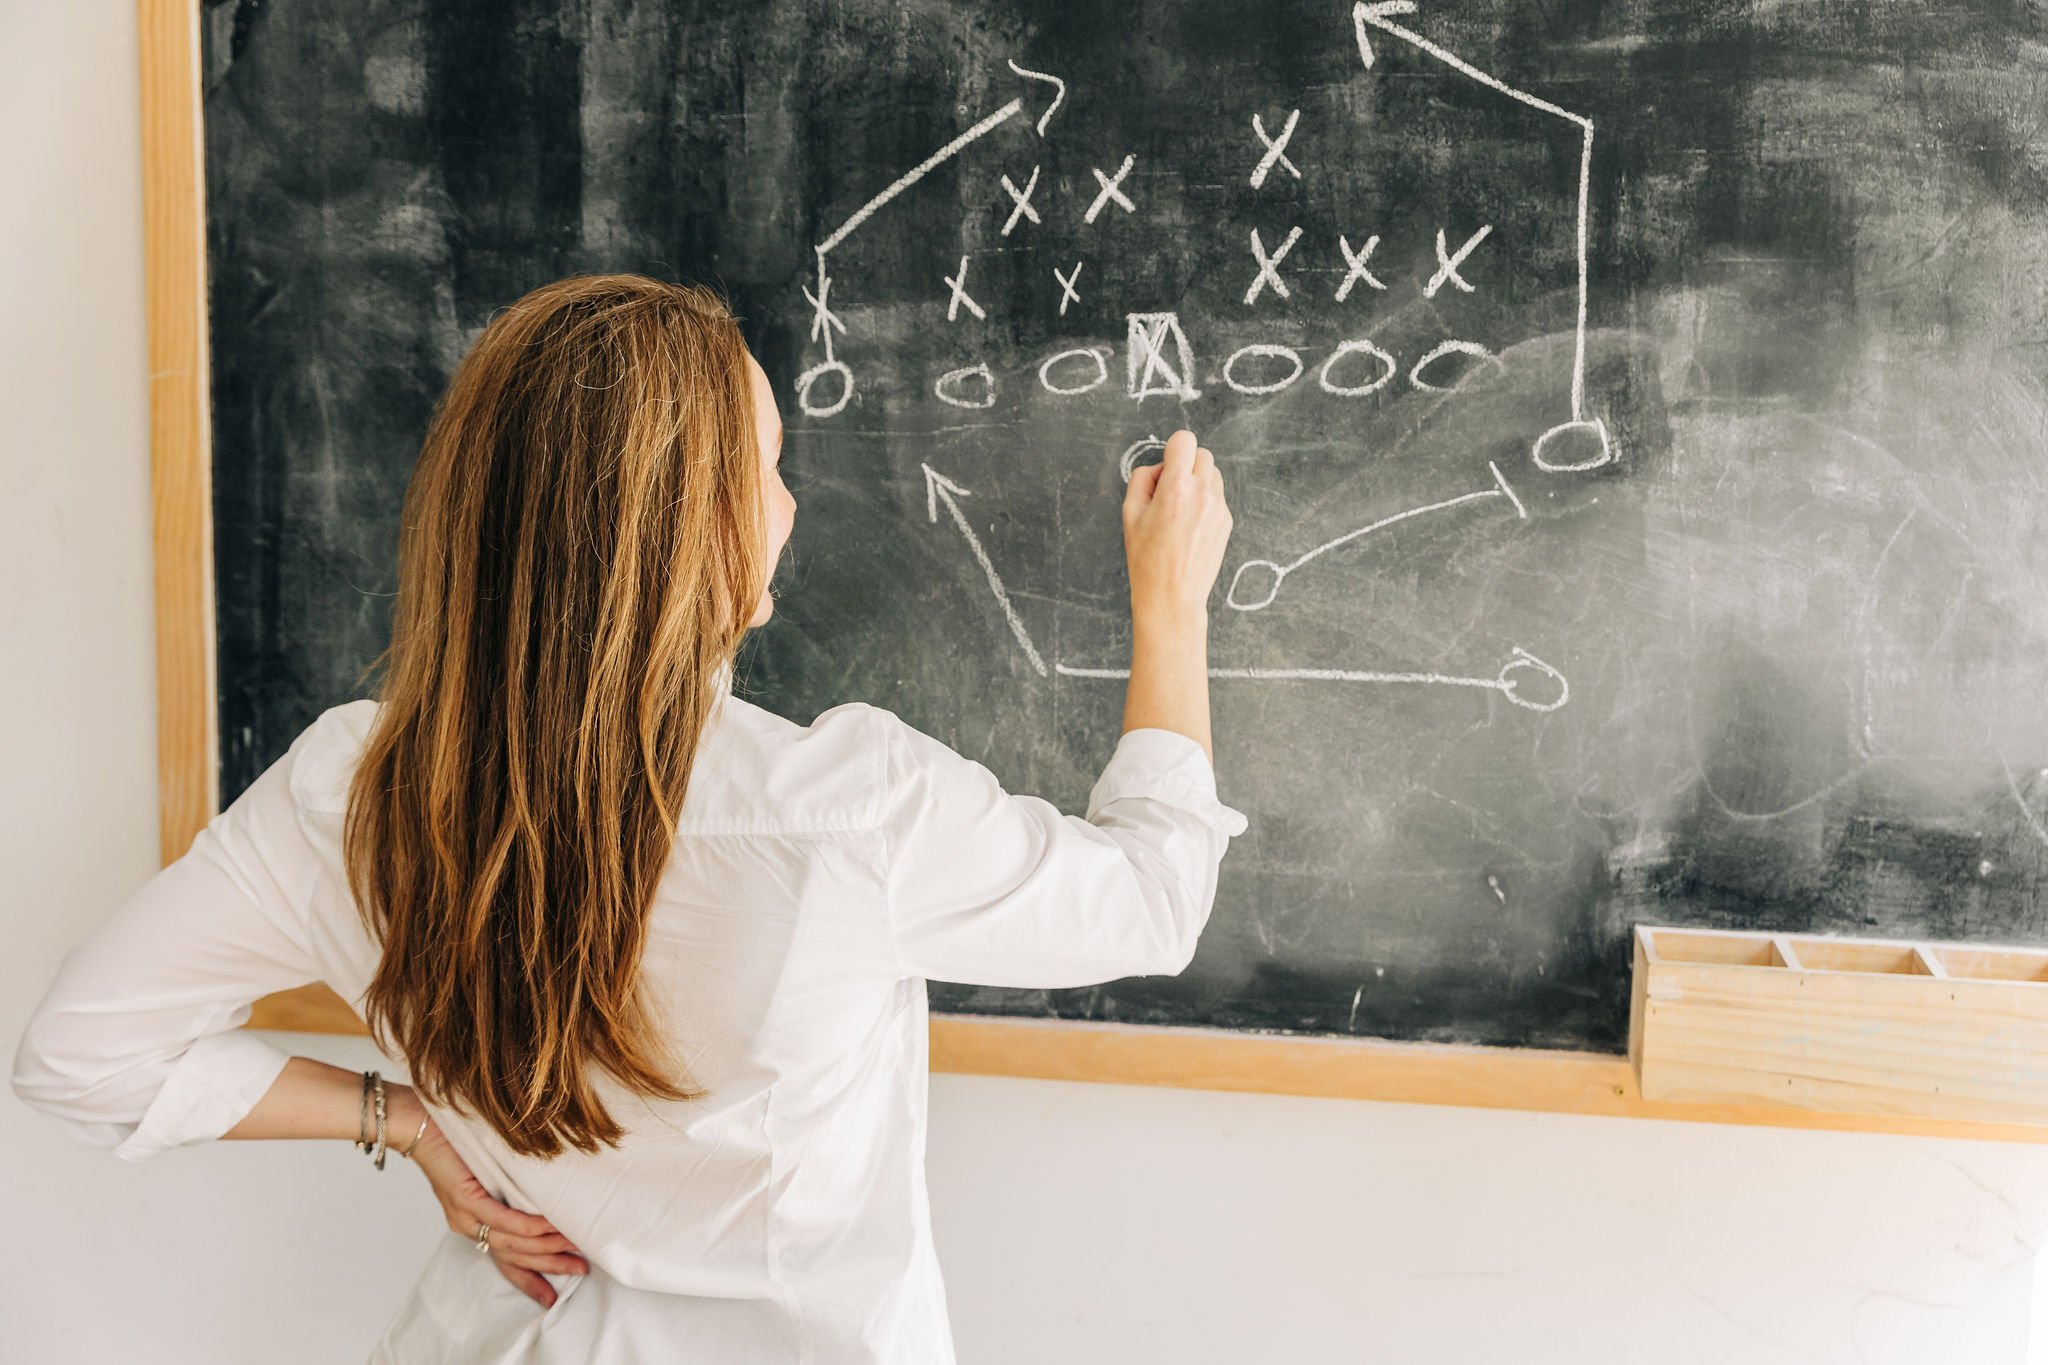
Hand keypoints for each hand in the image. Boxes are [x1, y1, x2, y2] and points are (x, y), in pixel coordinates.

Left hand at [394, 1091, 589, 1308]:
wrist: (415, 1126)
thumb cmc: (452, 1143)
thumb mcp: (485, 1172)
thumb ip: (507, 1190)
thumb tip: (546, 1196)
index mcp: (473, 1224)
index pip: (505, 1261)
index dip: (531, 1280)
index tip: (555, 1297)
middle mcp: (467, 1226)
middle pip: (514, 1256)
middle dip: (549, 1266)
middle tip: (581, 1269)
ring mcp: (465, 1215)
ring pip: (511, 1241)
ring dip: (546, 1246)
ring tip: (574, 1245)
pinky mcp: (465, 1198)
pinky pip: (500, 1218)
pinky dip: (526, 1225)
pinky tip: (547, 1226)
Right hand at [1122, 429, 1232, 624]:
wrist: (1172, 596)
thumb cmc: (1147, 559)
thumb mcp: (1130, 514)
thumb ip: (1142, 479)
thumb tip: (1158, 467)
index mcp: (1176, 488)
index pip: (1184, 441)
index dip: (1172, 449)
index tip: (1165, 467)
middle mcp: (1202, 494)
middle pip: (1202, 453)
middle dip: (1185, 464)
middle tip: (1169, 489)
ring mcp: (1218, 508)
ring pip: (1213, 473)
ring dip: (1198, 480)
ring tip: (1180, 508)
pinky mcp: (1226, 521)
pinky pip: (1217, 496)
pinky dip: (1205, 500)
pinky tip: (1189, 525)